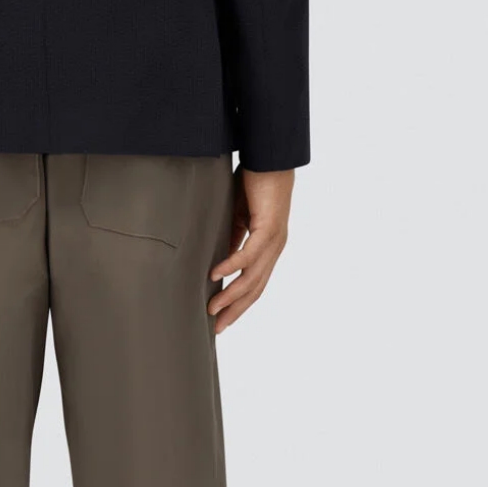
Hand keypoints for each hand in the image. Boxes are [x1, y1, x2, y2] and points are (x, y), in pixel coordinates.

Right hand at [208, 167, 293, 332]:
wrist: (270, 158)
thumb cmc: (254, 182)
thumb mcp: (238, 216)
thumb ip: (232, 238)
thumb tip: (221, 260)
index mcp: (268, 247)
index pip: (254, 283)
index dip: (239, 303)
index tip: (222, 318)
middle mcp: (274, 248)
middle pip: (255, 288)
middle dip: (236, 309)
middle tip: (217, 328)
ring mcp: (274, 240)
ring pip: (253, 276)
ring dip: (232, 294)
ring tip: (213, 308)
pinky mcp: (269, 227)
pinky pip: (249, 253)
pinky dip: (233, 265)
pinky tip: (217, 274)